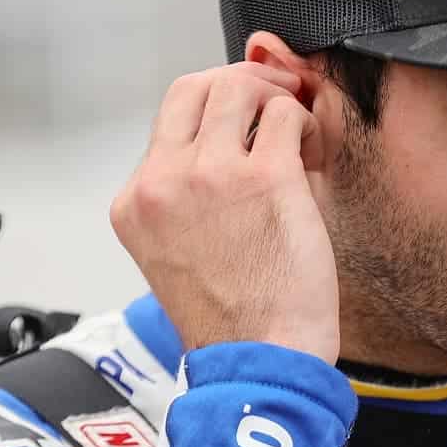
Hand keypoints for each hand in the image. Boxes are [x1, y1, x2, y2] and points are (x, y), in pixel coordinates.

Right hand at [110, 62, 338, 363]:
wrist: (259, 361)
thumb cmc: (233, 318)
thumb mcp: (178, 250)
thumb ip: (185, 194)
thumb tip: (227, 136)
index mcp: (135, 202)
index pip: (168, 120)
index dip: (215, 112)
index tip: (245, 126)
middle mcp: (161, 181)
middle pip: (194, 85)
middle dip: (242, 85)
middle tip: (275, 106)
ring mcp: (210, 175)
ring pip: (239, 86)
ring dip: (275, 99)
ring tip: (296, 135)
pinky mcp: (264, 177)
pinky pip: (286, 113)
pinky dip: (305, 123)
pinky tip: (311, 155)